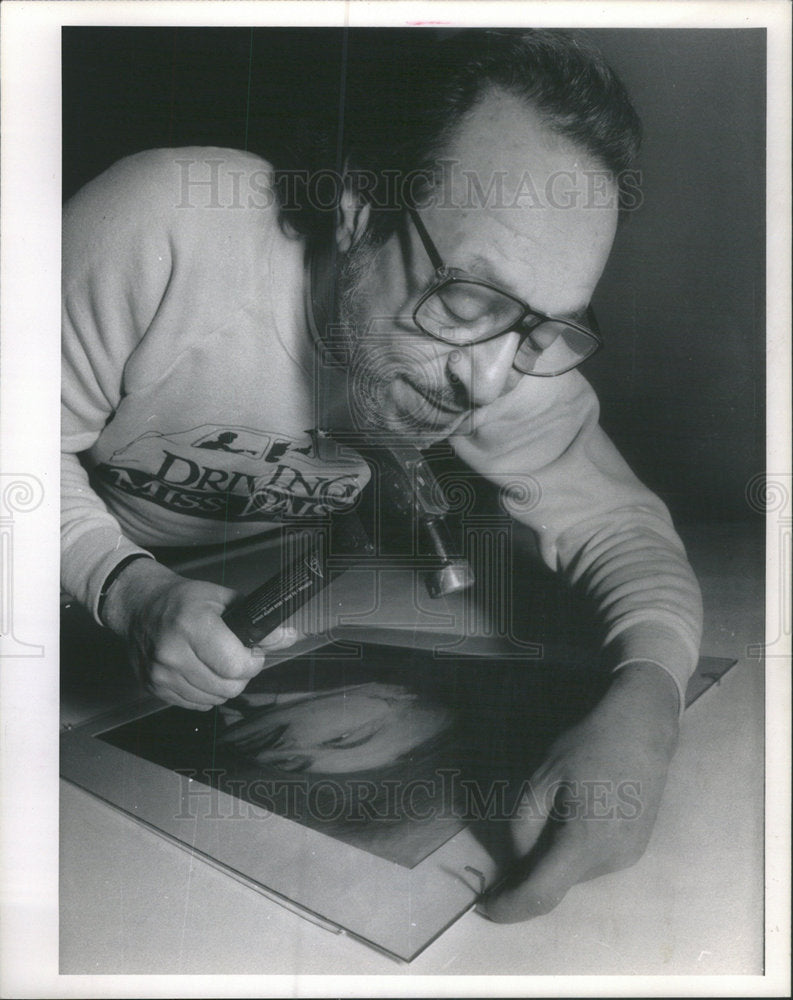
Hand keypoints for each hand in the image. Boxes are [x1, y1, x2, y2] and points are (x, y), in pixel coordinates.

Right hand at [101, 558, 298, 710]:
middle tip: (235, 657)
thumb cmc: (184, 600)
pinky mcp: (154, 687)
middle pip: (227, 687)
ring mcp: (161, 673)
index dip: (252, 662)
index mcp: (193, 624)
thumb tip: (289, 636)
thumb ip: (257, 622)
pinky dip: (205, 692)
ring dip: (223, 685)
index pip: (236, 666)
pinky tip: (200, 671)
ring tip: (216, 662)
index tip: (251, 652)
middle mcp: (173, 651)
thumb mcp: (224, 600)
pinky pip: (195, 705)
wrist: (138, 606)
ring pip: (213, 700)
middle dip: (240, 675)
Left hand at [478, 663, 679, 922]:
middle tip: (511, 842)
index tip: (483, 906)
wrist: (641, 728)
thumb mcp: (541, 778)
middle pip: (557, 882)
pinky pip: (593, 863)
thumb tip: (517, 861)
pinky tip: (574, 813)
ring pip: (574, 874)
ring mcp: (628, 857)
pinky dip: (573, 851)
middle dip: (528, 873)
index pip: (541, 894)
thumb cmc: (588, 745)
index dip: (510, 907)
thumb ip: (522, 826)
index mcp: (585, 841)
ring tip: (554, 809)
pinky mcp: (636, 850)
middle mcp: (612, 859)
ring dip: (553, 859)